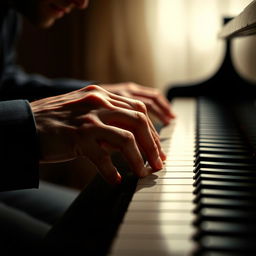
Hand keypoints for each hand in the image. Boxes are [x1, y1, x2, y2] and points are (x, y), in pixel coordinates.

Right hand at [30, 85, 165, 183]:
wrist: (26, 125)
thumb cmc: (57, 121)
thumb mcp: (86, 112)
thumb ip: (108, 120)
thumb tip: (131, 140)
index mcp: (102, 95)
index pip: (138, 110)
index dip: (152, 131)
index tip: (157, 149)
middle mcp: (98, 102)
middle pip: (139, 121)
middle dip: (153, 144)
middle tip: (158, 163)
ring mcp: (88, 119)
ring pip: (126, 138)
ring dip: (139, 158)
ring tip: (142, 173)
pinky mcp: (77, 136)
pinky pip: (102, 156)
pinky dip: (111, 170)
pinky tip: (115, 180)